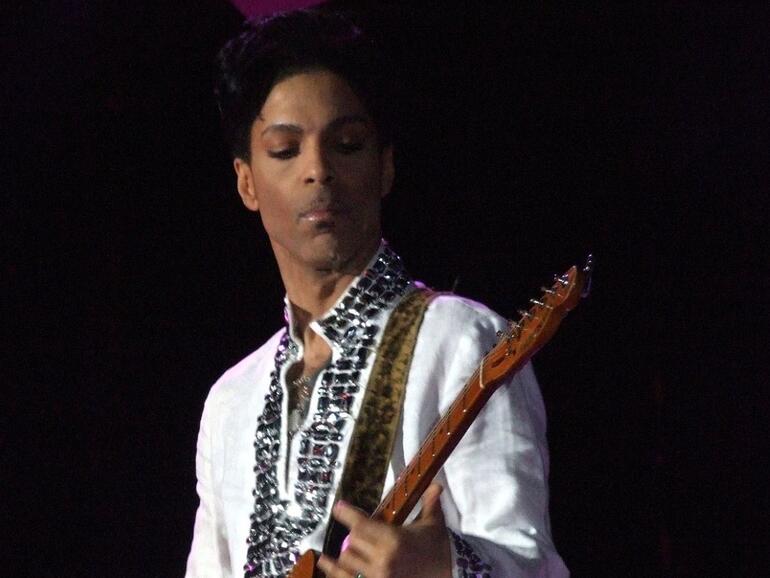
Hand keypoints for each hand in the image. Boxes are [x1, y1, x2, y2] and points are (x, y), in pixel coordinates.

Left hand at [317, 483, 451, 577]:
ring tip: (342, 550)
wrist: (448, 574)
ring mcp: (379, 577)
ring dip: (347, 554)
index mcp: (395, 540)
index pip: (362, 524)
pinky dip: (334, 572)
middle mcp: (383, 559)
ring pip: (347, 561)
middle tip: (358, 532)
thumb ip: (430, 503)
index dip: (347, 514)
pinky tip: (325, 562)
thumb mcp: (433, 525)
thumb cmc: (437, 549)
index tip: (338, 507)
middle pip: (352, 541)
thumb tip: (436, 485)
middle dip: (355, 535)